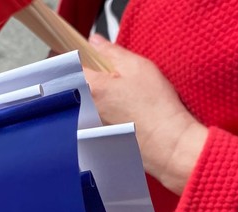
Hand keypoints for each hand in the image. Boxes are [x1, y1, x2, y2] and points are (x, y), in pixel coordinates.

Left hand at [83, 34, 208, 194]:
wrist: (167, 143)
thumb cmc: (155, 106)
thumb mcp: (137, 67)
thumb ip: (111, 52)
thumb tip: (94, 42)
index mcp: (91, 87)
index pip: (70, 66)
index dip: (79, 58)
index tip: (91, 58)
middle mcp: (84, 108)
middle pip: (76, 85)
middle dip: (89, 78)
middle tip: (113, 78)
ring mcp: (89, 124)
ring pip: (84, 102)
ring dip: (96, 97)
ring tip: (122, 98)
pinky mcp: (98, 136)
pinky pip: (92, 118)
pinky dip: (103, 112)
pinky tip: (124, 113)